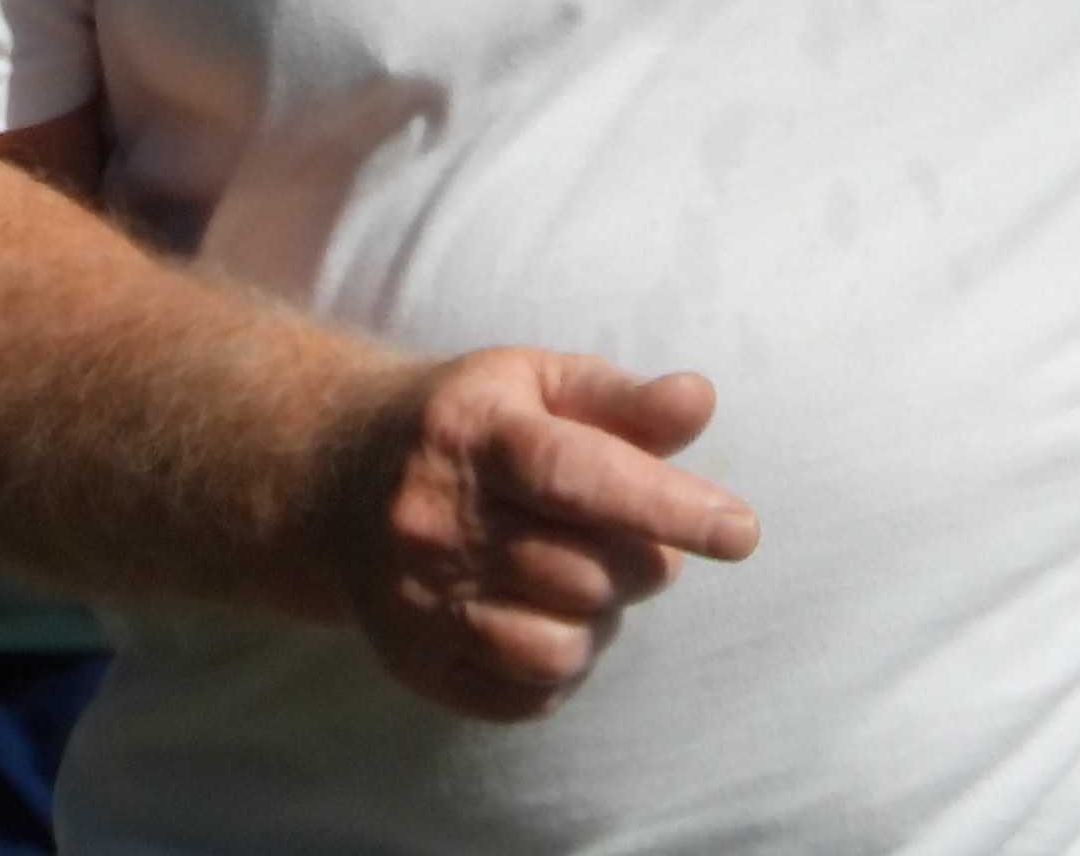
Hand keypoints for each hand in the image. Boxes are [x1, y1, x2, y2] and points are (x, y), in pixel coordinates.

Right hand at [324, 348, 762, 721]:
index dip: (668, 506)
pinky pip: (525, 696)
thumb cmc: (472, 423)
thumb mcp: (537, 384)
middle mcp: (436, 520)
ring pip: (560, 645)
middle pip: (587, 572)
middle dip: (642, 560)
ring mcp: (418, 600)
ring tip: (588, 578)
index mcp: (473, 435)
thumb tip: (699, 401)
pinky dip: (561, 667)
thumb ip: (622, 399)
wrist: (338, 477)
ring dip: (602, 618)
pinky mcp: (413, 661)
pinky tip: (549, 616)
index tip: (741, 532)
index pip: (581, 476)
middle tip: (634, 536)